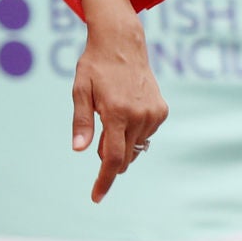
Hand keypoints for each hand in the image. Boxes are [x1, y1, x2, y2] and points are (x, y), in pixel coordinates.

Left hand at [68, 0, 167, 204]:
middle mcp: (139, 115)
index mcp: (117, 113)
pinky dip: (133, 132)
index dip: (104, 180)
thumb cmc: (95, 67)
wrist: (123, 43)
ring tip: (112, 114)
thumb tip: (79, 150)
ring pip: (135, 147)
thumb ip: (81, 122)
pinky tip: (127, 109)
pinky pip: (145, 134)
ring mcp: (153, 114)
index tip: (96, 197)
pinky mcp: (162, 111)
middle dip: (108, 158)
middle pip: (124, 157)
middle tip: (97, 133)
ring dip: (121, 143)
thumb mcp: (80, 91)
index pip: (111, 158)